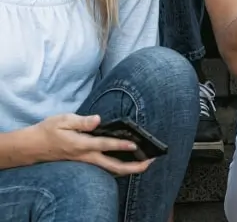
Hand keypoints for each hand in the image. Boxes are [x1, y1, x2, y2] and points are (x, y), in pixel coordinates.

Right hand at [31, 114, 153, 175]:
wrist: (32, 147)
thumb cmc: (48, 131)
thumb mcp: (62, 120)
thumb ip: (82, 121)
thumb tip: (98, 119)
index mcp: (82, 145)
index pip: (105, 145)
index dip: (121, 145)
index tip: (136, 145)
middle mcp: (86, 157)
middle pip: (113, 166)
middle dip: (133, 166)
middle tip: (150, 162)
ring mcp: (86, 162)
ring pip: (110, 170)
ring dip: (129, 169)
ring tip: (145, 164)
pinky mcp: (85, 164)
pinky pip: (105, 169)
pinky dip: (119, 168)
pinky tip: (129, 164)